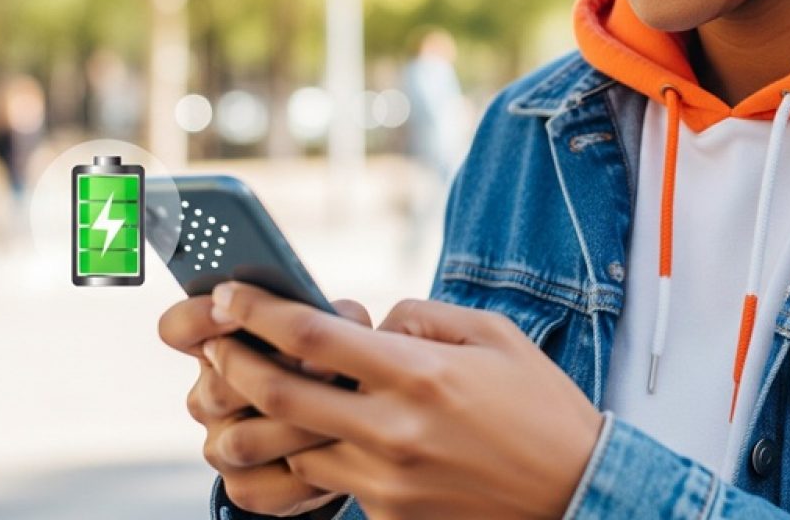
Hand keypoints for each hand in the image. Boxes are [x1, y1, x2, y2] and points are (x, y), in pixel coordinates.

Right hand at [158, 292, 371, 516]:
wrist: (355, 431)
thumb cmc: (341, 366)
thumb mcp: (342, 330)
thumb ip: (332, 319)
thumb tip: (318, 357)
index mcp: (220, 345)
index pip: (179, 327)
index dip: (198, 318)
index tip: (231, 310)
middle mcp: (209, 396)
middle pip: (217, 386)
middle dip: (274, 376)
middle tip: (328, 368)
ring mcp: (220, 445)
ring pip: (241, 440)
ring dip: (297, 428)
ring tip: (345, 417)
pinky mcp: (243, 487)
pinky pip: (261, 486)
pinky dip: (303, 473)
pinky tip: (335, 457)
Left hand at [204, 282, 603, 519]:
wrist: (575, 492)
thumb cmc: (539, 405)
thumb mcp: (494, 334)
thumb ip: (423, 318)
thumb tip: (376, 321)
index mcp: (421, 374)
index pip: (313, 337)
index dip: (259, 311)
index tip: (229, 292)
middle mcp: (395, 429)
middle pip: (280, 395)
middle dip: (232, 364)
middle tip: (214, 344)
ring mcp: (388, 480)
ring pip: (294, 445)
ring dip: (266, 417)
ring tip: (255, 390)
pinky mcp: (390, 515)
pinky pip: (333, 481)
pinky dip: (319, 454)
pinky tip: (323, 434)